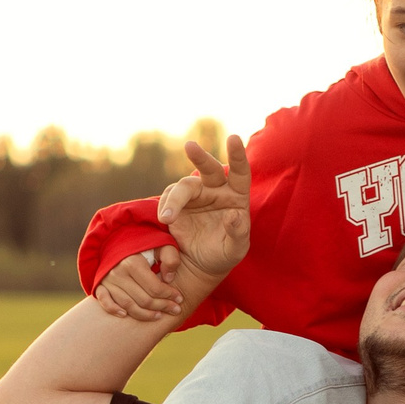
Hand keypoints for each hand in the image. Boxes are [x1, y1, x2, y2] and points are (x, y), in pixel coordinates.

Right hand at [96, 245, 184, 321]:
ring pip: (129, 306)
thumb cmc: (145, 245)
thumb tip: (168, 278)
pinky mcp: (100, 285)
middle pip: (144, 300)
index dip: (170, 296)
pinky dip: (113, 310)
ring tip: (159, 316)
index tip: (180, 299)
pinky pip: (105, 302)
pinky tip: (125, 315)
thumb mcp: (162, 244)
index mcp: (133, 262)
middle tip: (175, 310)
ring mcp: (108, 281)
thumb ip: (170, 257)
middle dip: (162, 307)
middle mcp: (118, 273)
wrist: (121, 240)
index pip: (155, 288)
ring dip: (145, 315)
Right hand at [152, 133, 250, 282]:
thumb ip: (237, 232)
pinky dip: (165, 208)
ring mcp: (195, 195)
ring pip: (184, 186)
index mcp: (236, 196)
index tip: (233, 138)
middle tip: (189, 146)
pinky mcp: (176, 203)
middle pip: (209, 168)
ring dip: (175, 200)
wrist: (199, 265)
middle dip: (200, 157)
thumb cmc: (224, 254)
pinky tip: (165, 220)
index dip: (237, 155)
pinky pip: (168, 199)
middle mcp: (216, 190)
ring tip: (167, 219)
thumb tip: (233, 214)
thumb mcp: (235, 249)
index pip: (240, 172)